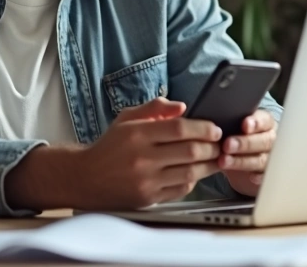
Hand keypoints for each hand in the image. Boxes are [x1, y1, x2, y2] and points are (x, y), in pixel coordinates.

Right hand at [65, 97, 223, 209]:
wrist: (85, 178)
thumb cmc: (110, 146)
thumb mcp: (126, 119)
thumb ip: (154, 108)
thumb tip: (182, 106)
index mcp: (137, 134)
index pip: (179, 128)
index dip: (203, 128)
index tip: (215, 129)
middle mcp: (142, 158)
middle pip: (190, 151)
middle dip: (212, 147)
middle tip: (221, 144)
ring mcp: (146, 181)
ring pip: (190, 172)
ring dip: (209, 165)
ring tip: (216, 158)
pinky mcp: (148, 198)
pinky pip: (181, 190)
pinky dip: (192, 180)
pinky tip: (196, 173)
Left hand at [220, 110, 276, 196]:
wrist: (241, 157)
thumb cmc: (237, 136)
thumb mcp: (234, 127)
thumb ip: (229, 122)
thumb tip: (214, 123)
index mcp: (265, 123)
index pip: (264, 120)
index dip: (256, 123)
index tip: (244, 125)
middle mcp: (270, 139)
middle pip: (263, 141)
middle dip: (245, 143)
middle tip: (227, 145)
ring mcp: (270, 157)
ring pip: (261, 159)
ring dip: (242, 161)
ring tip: (224, 161)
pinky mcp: (266, 173)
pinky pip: (264, 175)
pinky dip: (258, 177)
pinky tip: (250, 177)